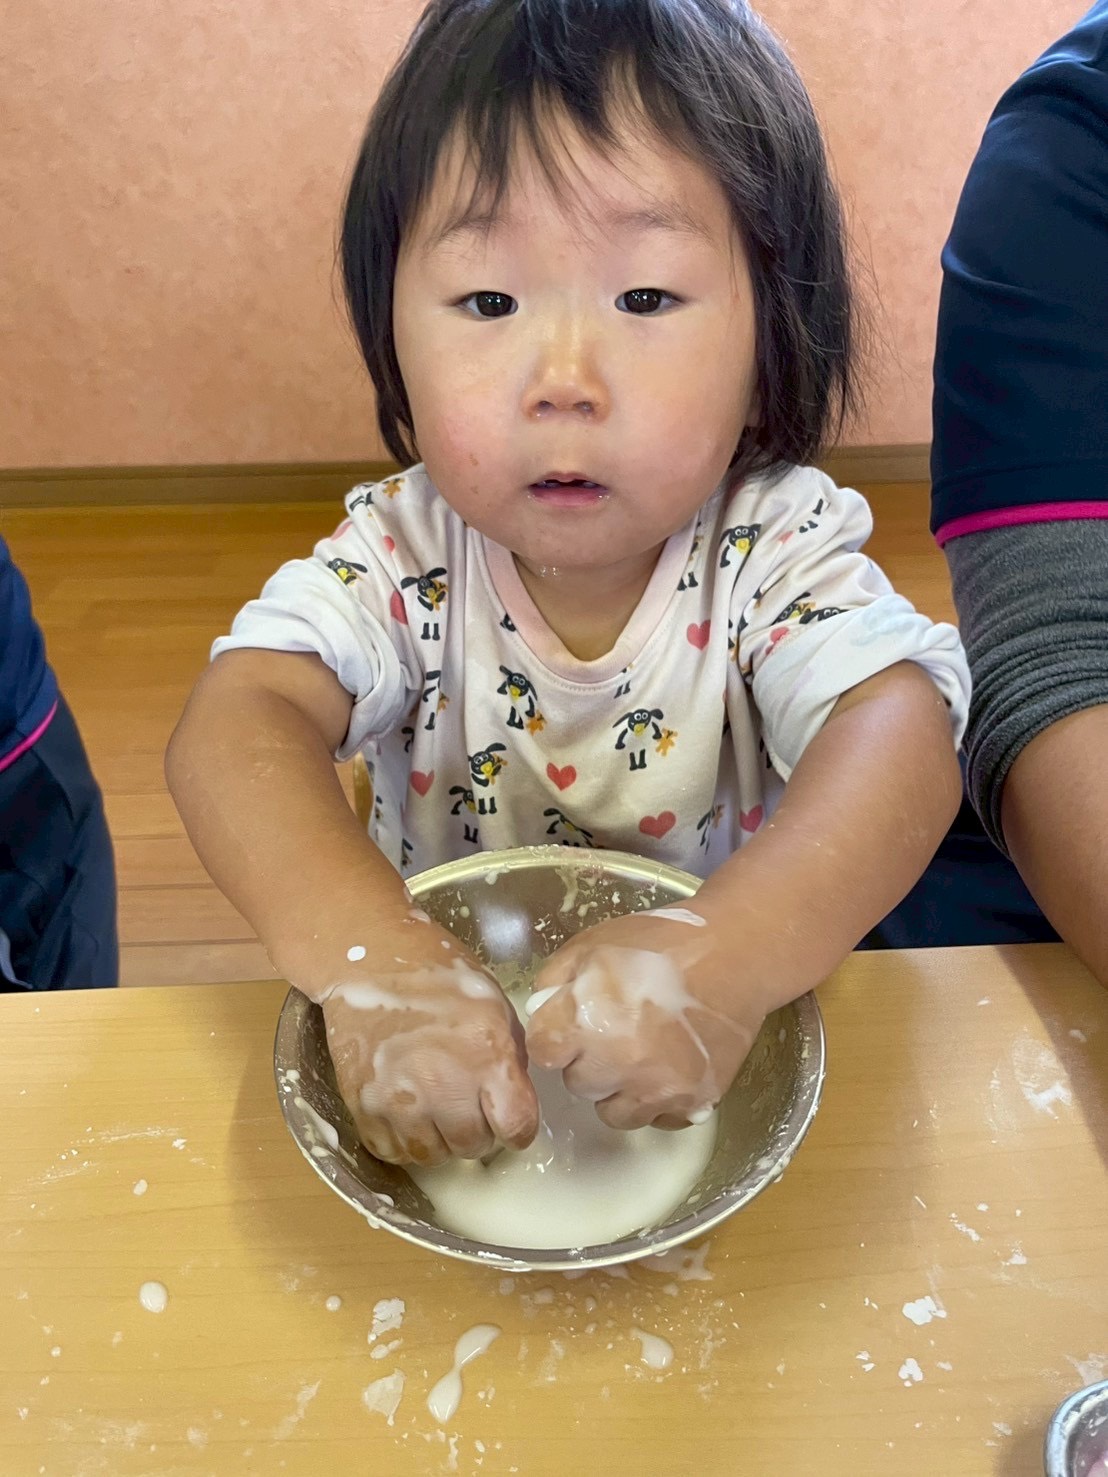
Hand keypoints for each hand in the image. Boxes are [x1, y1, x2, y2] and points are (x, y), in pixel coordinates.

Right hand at [316, 920, 538, 1166]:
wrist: (370, 962)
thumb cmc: (439, 978)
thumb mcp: (494, 1007)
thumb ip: (510, 1059)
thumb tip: (515, 1103)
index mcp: (487, 1053)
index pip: (517, 1128)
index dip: (517, 1128)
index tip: (508, 1118)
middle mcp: (444, 1083)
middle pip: (474, 1147)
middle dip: (478, 1131)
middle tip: (468, 1105)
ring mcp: (400, 1098)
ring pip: (432, 1156)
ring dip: (440, 1139)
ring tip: (436, 1108)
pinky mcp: (364, 1105)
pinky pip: (392, 1151)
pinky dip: (403, 1140)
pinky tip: (407, 1111)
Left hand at [525, 907, 765, 1130]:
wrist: (733, 952)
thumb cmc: (659, 942)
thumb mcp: (591, 945)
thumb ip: (553, 983)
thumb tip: (539, 1016)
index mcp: (586, 1018)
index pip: (542, 1053)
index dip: (555, 1036)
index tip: (570, 1024)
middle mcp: (619, 1060)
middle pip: (577, 1085)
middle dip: (588, 1060)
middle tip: (614, 1028)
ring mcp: (658, 1087)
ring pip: (614, 1112)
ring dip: (619, 1087)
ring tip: (640, 1049)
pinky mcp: (693, 1100)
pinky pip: (657, 1119)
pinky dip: (656, 1099)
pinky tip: (666, 1064)